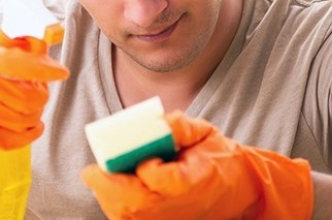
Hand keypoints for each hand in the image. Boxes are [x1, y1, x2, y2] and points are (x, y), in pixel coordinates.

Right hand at [0, 28, 68, 192]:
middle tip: (40, 92)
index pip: (20, 63)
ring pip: (26, 117)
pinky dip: (32, 133)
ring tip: (31, 108)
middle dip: (41, 95)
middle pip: (29, 95)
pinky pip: (17, 138)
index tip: (61, 72)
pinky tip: (34, 127)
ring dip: (36, 114)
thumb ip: (3, 43)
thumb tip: (38, 41)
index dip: (45, 69)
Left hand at [81, 111, 312, 219]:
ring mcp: (170, 219)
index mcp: (194, 181)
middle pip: (136, 204)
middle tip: (91, 171)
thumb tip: (156, 122)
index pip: (160, 179)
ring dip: (108, 199)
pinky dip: (115, 208)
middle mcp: (180, 206)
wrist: (240, 189)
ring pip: (130, 217)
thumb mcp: (206, 132)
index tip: (141, 156)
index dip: (145, 168)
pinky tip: (108, 192)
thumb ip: (181, 125)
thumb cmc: (219, 158)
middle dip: (108, 187)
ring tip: (96, 179)